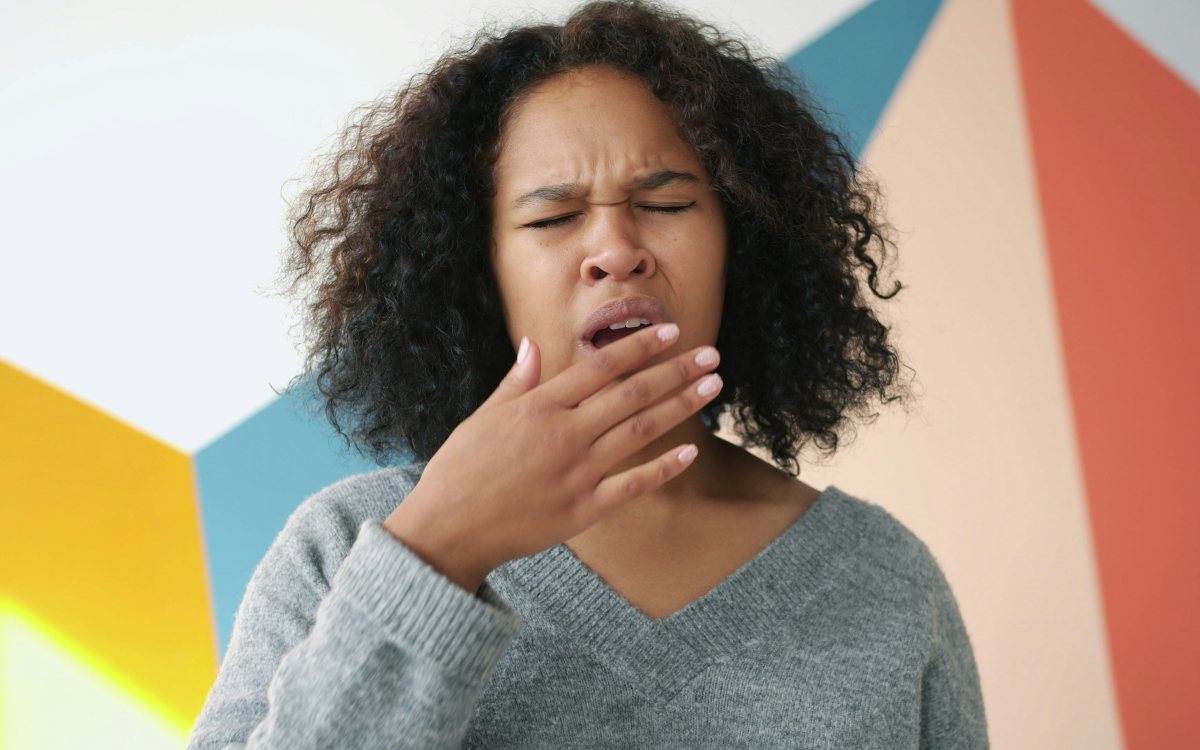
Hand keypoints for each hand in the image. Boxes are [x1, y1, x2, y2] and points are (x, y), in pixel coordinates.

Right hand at [383, 323, 722, 590]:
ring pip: (640, 431)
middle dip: (676, 371)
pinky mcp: (583, 509)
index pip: (601, 367)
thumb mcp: (484, 417)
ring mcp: (577, 472)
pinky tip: (691, 452)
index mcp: (539, 406)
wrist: (448, 529)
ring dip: (680, 407)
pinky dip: (664, 468)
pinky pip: (633, 485)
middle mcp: (564, 434)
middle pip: (632, 394)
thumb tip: (532, 344)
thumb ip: (516, 382)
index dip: (640, 347)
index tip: (671, 332)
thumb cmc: (461, 470)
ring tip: (712, 389)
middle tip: (711, 356)